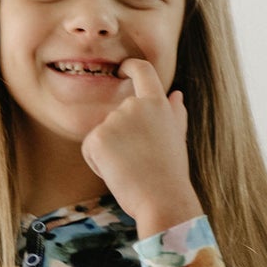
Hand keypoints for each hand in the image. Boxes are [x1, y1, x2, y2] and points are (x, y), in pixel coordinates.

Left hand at [79, 56, 198, 236]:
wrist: (163, 199)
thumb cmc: (171, 175)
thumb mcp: (176, 139)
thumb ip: (174, 114)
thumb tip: (176, 94)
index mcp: (157, 104)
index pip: (143, 71)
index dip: (131, 67)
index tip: (123, 68)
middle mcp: (135, 106)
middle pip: (117, 115)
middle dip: (121, 138)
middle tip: (140, 162)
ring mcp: (115, 120)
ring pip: (102, 134)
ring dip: (110, 153)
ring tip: (131, 169)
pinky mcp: (98, 137)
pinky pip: (90, 149)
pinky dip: (98, 164)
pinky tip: (117, 173)